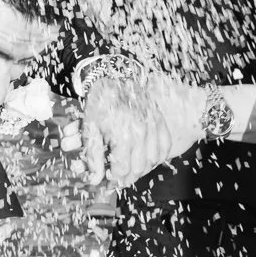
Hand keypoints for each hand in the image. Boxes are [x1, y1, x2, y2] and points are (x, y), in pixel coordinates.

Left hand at [78, 74, 205, 189]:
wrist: (115, 76)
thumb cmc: (100, 102)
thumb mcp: (91, 129)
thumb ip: (93, 156)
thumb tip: (95, 180)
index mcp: (123, 135)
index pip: (122, 169)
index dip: (114, 179)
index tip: (109, 181)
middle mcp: (141, 132)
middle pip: (139, 167)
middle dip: (128, 178)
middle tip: (120, 180)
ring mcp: (153, 126)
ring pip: (154, 159)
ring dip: (144, 169)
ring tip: (133, 171)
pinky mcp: (159, 120)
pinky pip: (165, 145)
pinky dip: (158, 156)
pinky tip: (149, 159)